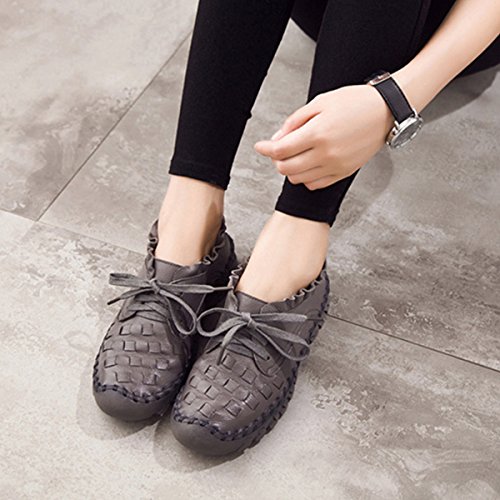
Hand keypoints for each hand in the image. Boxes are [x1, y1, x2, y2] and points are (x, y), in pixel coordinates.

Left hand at [254, 84, 393, 189]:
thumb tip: (277, 139)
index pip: (280, 150)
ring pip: (298, 179)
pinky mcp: (344, 173)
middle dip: (277, 159)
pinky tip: (309, 164)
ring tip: (295, 154)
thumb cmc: (354, 102)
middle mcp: (326, 153)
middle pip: (286, 168)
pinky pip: (315, 184)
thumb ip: (295, 122)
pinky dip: (306, 177)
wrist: (385, 111)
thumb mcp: (320, 102)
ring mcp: (335, 166)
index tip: (260, 146)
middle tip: (279, 149)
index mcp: (317, 133)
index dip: (265, 149)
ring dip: (290, 169)